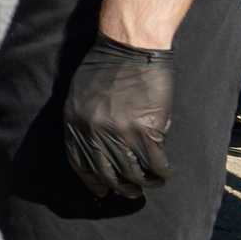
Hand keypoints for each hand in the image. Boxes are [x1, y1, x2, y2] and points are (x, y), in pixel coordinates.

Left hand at [61, 35, 175, 198]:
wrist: (130, 47)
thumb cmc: (105, 65)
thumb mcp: (80, 93)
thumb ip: (84, 120)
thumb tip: (95, 148)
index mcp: (74, 122)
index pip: (80, 163)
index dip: (92, 181)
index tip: (101, 192)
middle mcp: (94, 131)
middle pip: (107, 174)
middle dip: (121, 189)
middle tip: (131, 193)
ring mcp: (121, 132)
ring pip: (133, 173)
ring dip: (145, 183)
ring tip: (152, 183)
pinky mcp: (147, 129)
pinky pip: (156, 162)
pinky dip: (163, 173)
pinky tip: (166, 173)